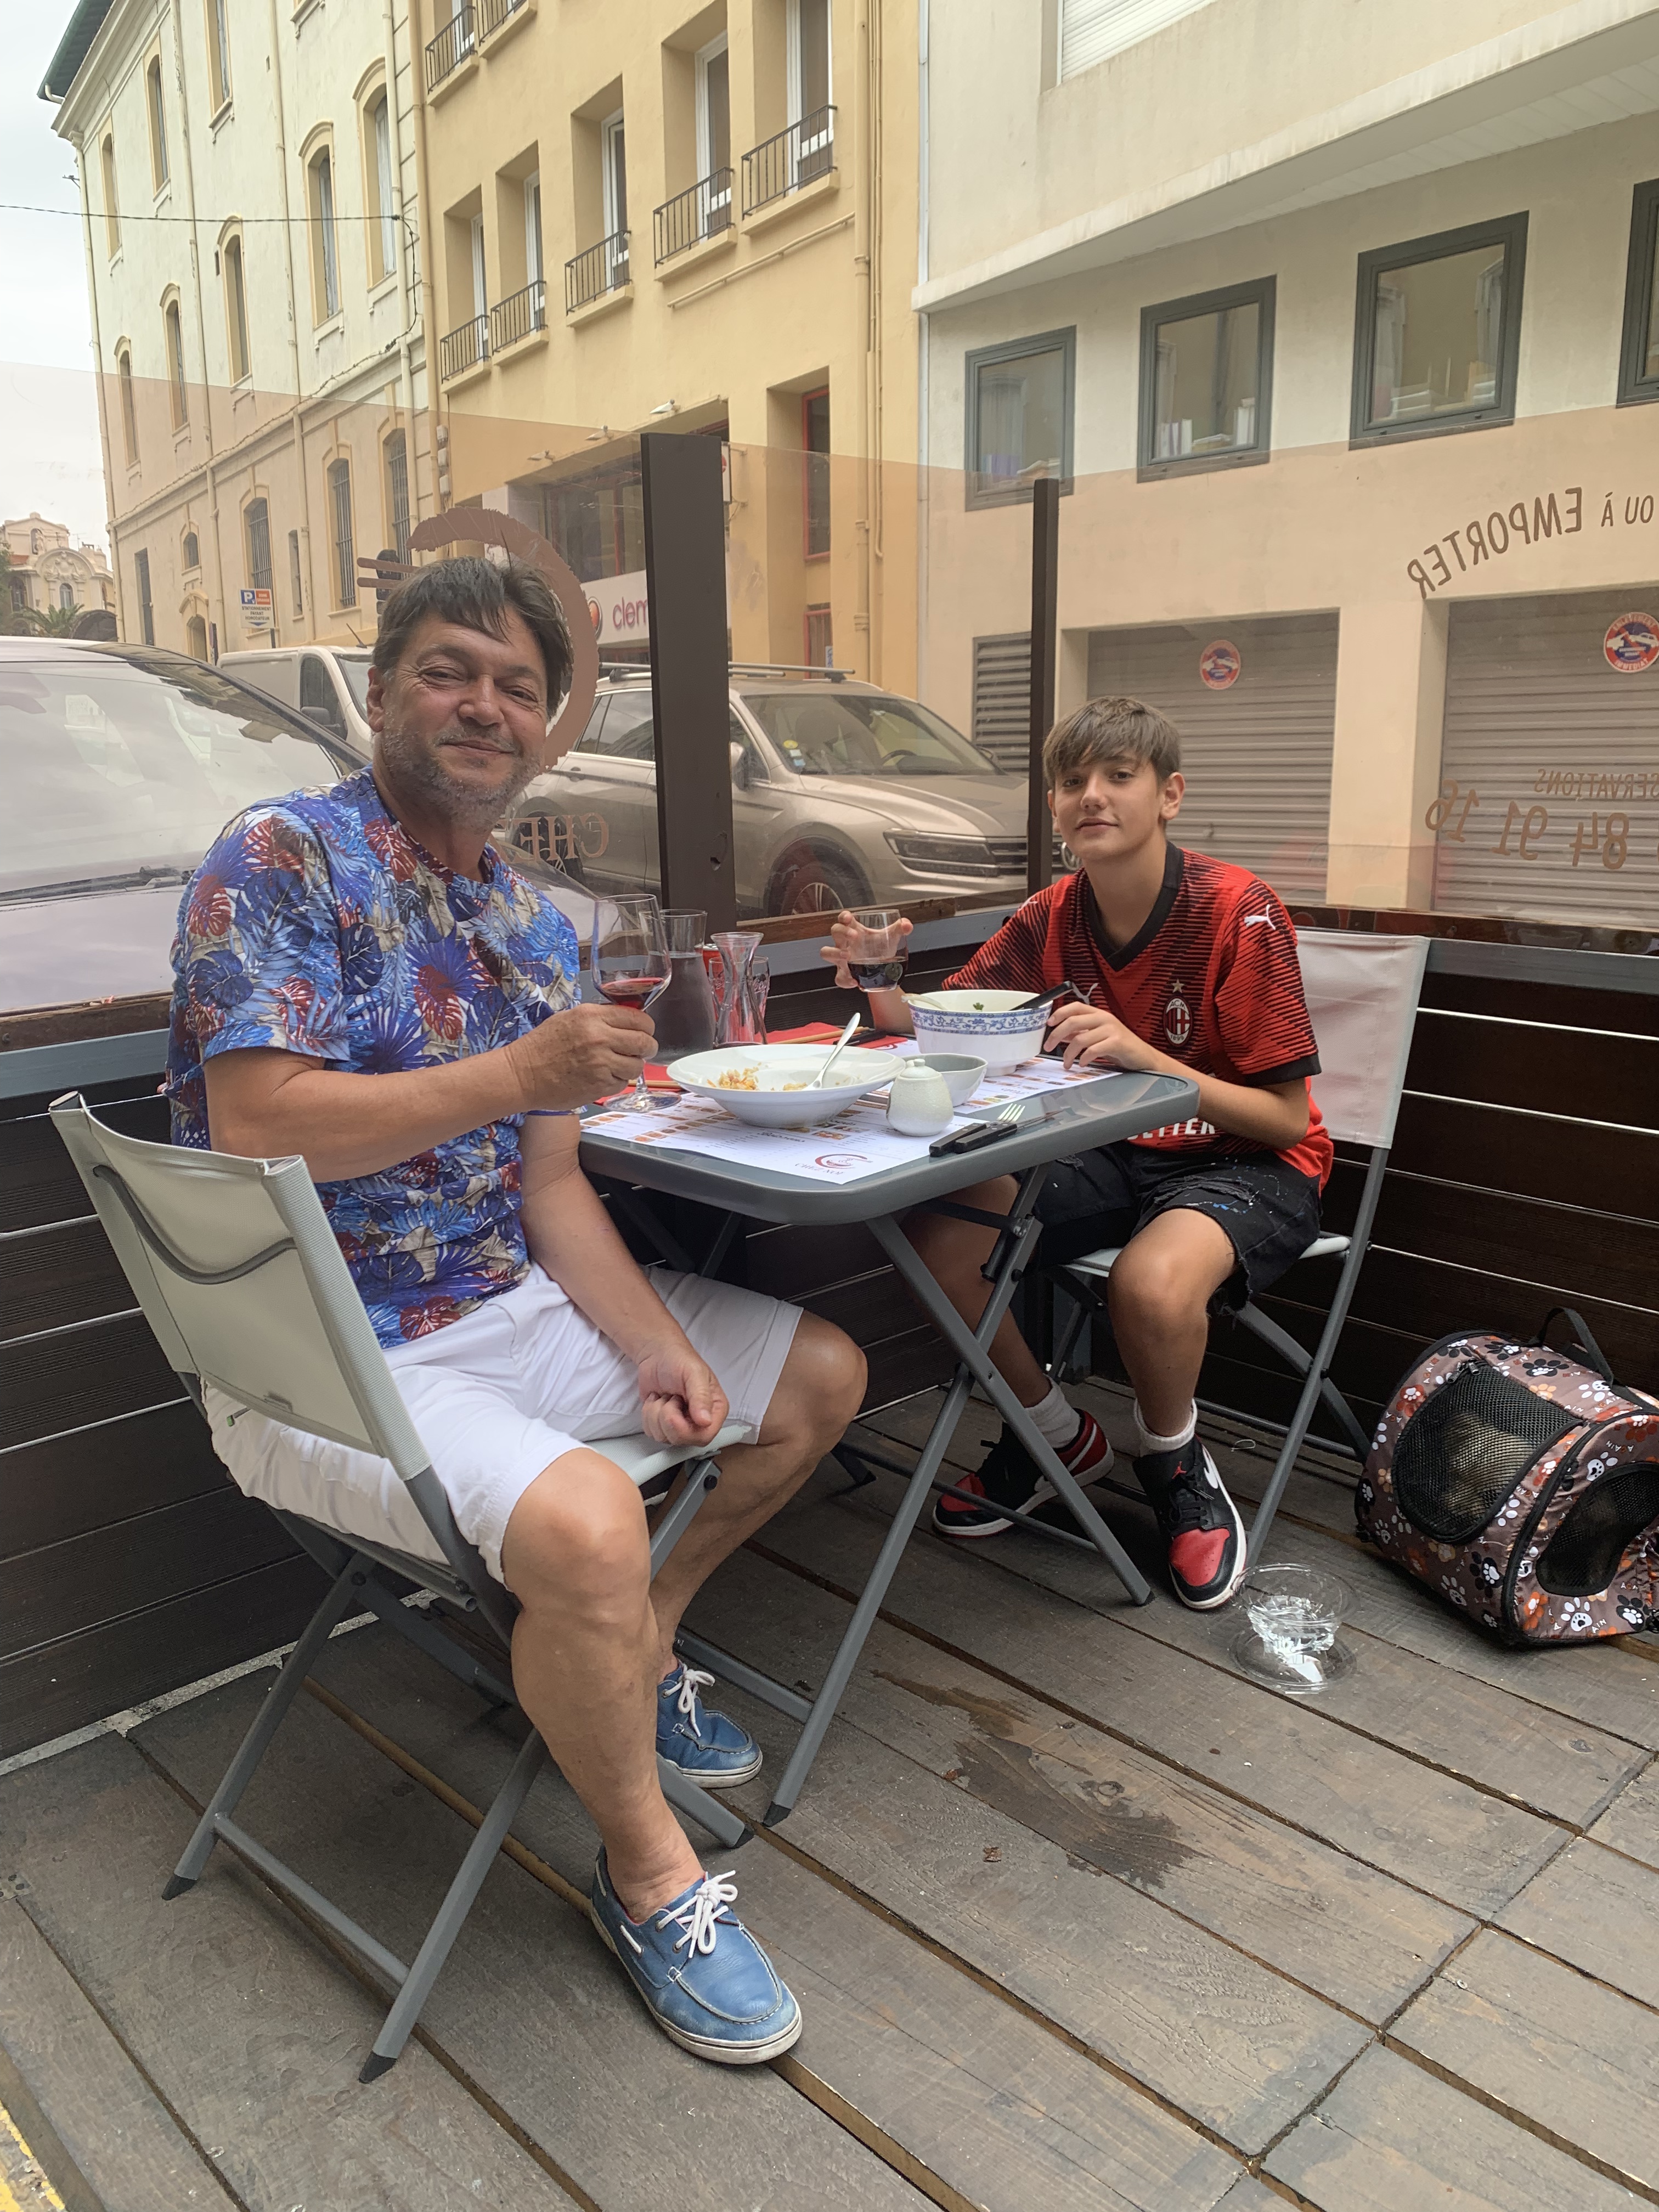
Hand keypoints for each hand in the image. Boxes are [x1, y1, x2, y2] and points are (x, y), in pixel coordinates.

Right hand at [506, 1002, 654, 1109]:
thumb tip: (628, 1019)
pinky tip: (602, 1077)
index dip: (646, 1027)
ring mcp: (601, 1063)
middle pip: (644, 1042)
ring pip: (637, 1066)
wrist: (522, 1074)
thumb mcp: (570, 1018)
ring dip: (632, 1066)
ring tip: (618, 1065)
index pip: (638, 1018)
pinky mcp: (599, 1085)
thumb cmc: (542, 1045)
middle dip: (647, 1047)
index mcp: (592, 1016)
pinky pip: (622, 1083)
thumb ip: (600, 1017)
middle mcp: (599, 1038)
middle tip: (642, 1050)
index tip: (644, 1031)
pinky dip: (617, 1081)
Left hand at [635, 1339, 728, 1448]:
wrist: (657, 1355)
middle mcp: (700, 1420)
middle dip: (668, 1417)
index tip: (674, 1415)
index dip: (686, 1431)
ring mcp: (681, 1424)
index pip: (704, 1436)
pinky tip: (658, 1400)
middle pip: (682, 1440)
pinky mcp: (663, 1424)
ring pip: (663, 1437)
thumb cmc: (679, 1359)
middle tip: (672, 1397)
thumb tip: (705, 1421)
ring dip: (657, 1413)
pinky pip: (651, 1432)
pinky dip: (648, 1415)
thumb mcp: (694, 1373)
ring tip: (666, 1396)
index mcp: (715, 1409)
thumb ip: (701, 1396)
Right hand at [818, 909, 913, 990]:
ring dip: (835, 952)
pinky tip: (855, 980)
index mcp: (854, 930)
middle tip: (854, 937)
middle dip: (843, 932)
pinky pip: (838, 977)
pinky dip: (845, 979)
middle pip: (835, 931)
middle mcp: (845, 943)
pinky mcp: (843, 974)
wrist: (883, 970)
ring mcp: (841, 959)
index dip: (844, 916)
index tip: (849, 917)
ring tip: (847, 956)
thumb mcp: (891, 937)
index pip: (844, 919)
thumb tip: (907, 925)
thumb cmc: (880, 949)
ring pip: (826, 952)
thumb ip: (900, 929)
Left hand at [1043, 1002, 1162, 1072]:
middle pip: (1072, 1021)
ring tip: (1067, 1063)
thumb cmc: (1119, 1047)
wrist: (1143, 1057)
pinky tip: (1082, 1064)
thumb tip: (1060, 1035)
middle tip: (1048, 1047)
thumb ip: (1080, 1034)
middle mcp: (1104, 1018)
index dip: (1059, 1013)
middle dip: (1056, 1035)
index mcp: (1098, 1014)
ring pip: (1080, 1039)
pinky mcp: (1117, 1042)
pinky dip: (1084, 1058)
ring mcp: (1111, 1029)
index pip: (1075, 1007)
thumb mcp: (1097, 1037)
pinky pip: (1093, 1050)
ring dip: (1069, 1054)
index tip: (1048, 1024)